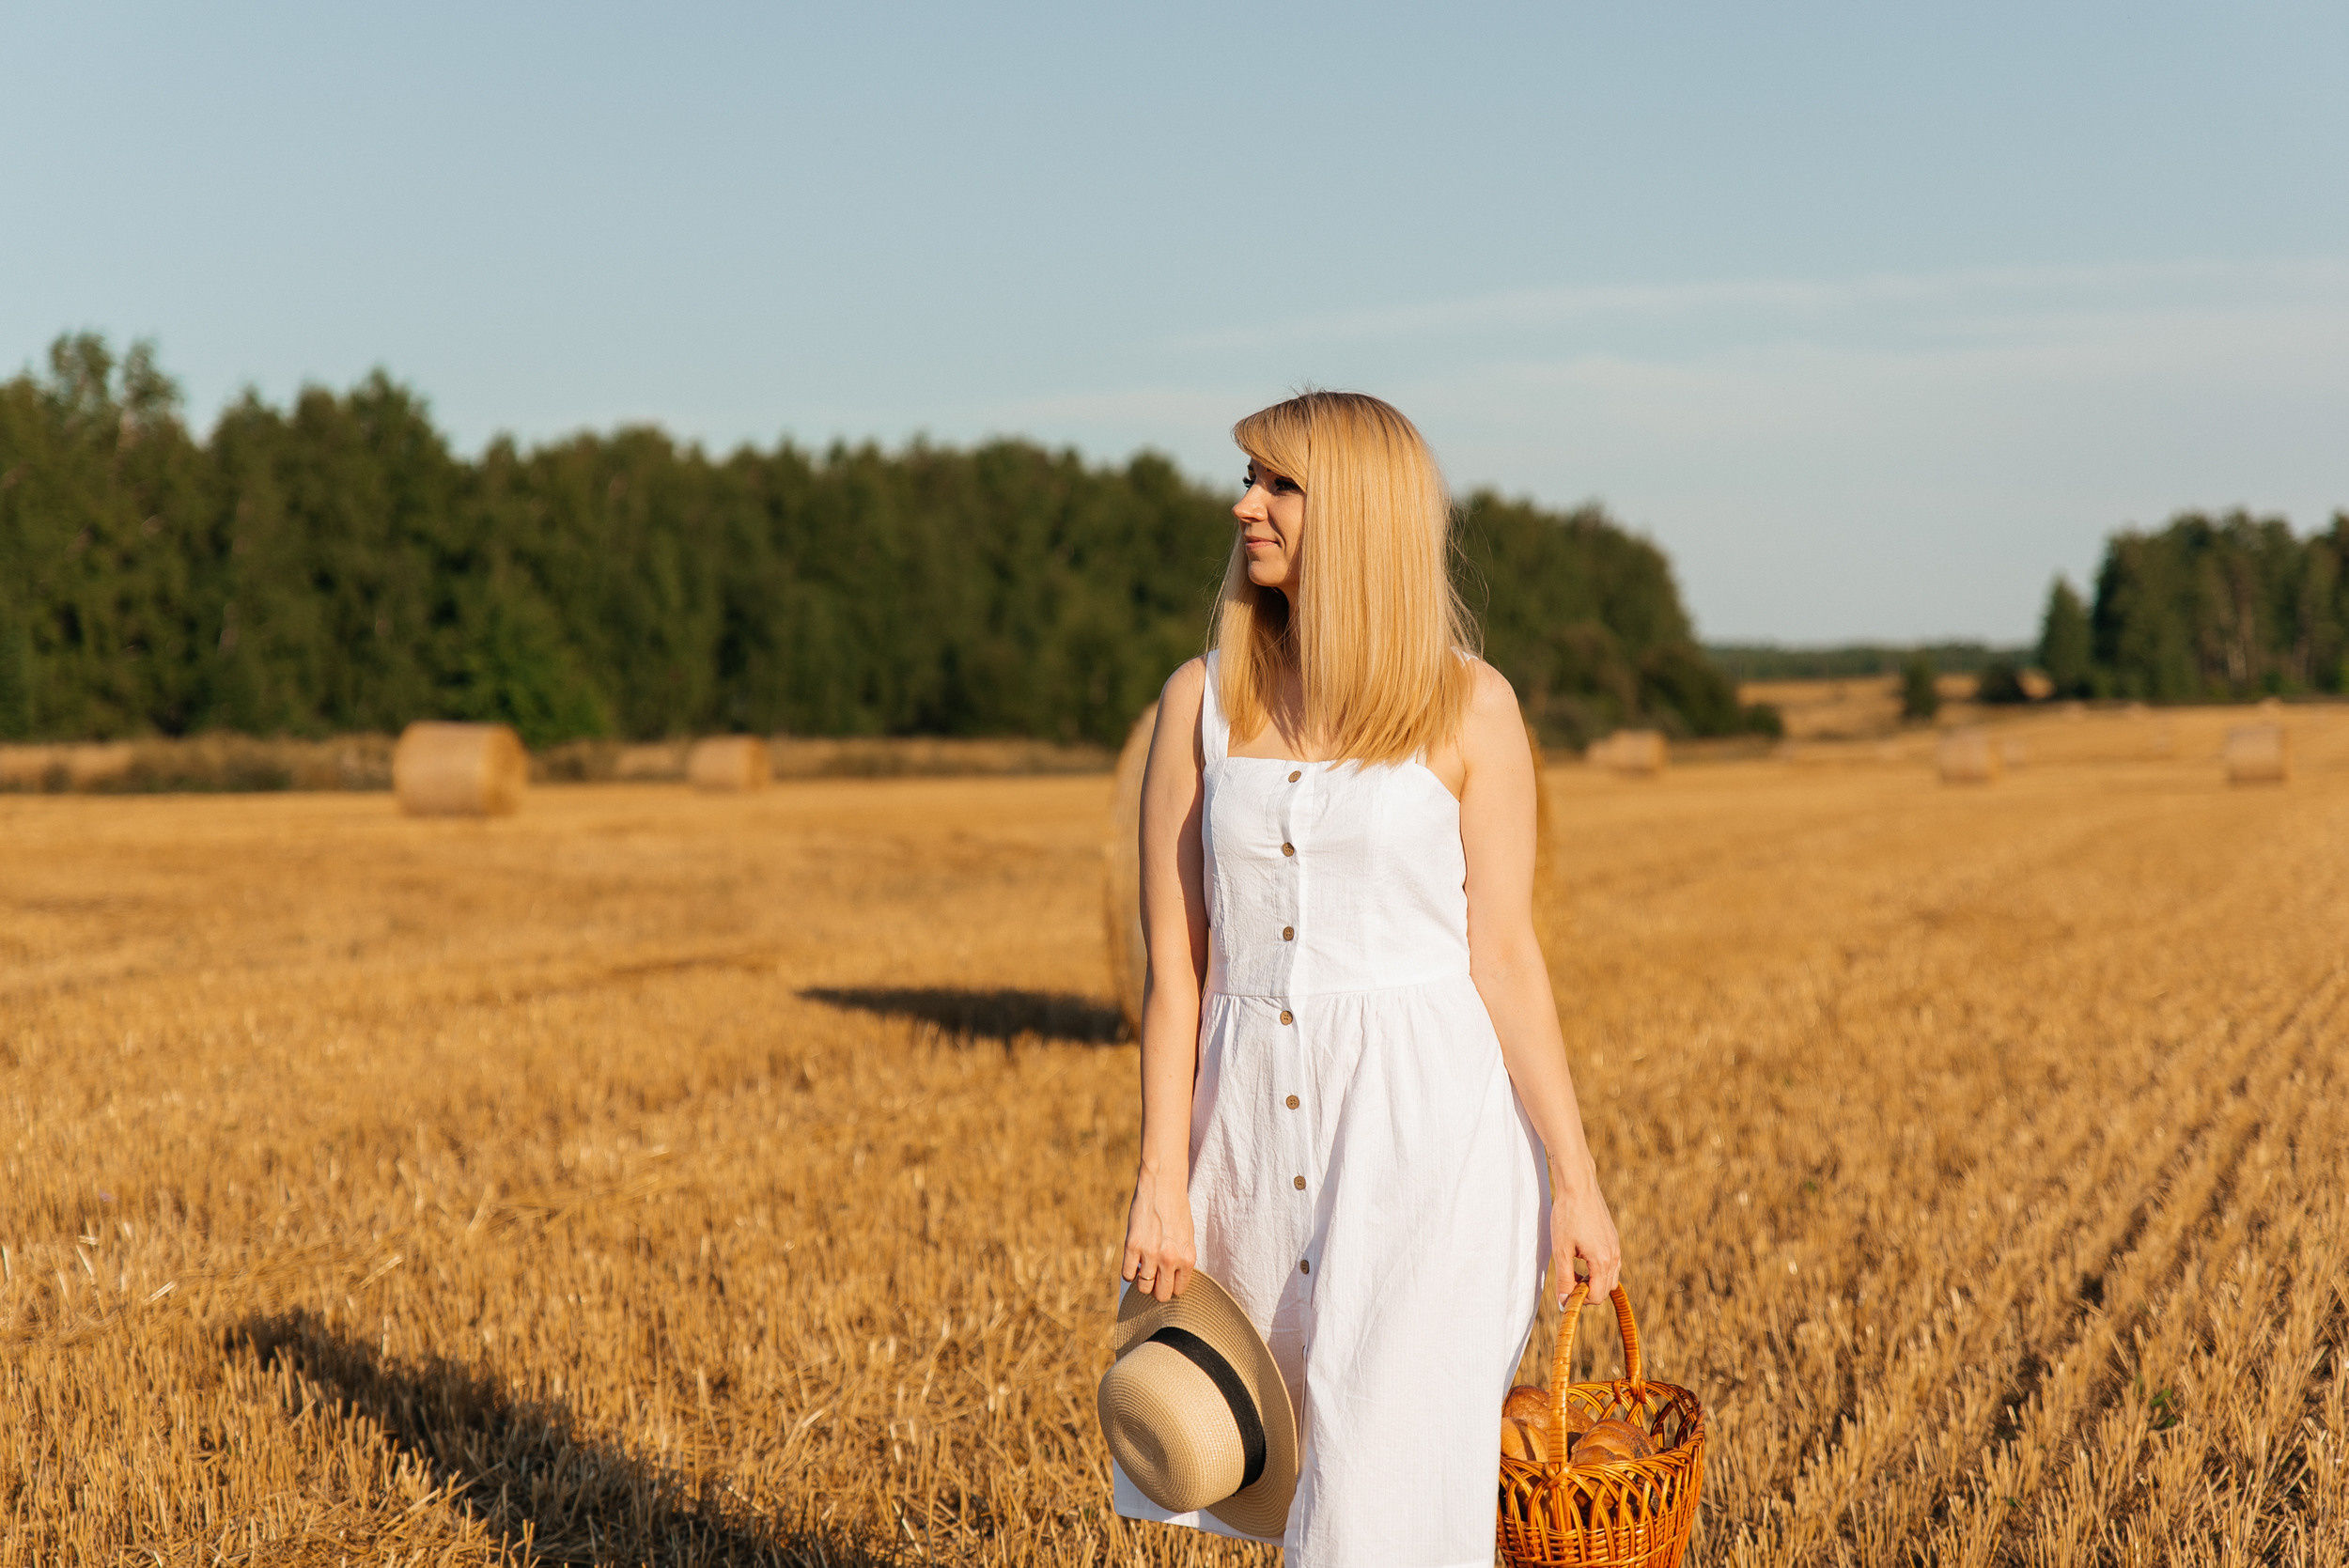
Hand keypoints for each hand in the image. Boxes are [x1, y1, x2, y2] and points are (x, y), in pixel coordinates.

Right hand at [1120, 1161, 1195, 1302]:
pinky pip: (1127, 1274)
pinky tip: (1133, 1261)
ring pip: (1143, 1287)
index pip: (1178, 1291)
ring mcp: (1150, 1253)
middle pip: (1161, 1295)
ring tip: (1143, 1268)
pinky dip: (1129, 1272)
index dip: (1171, 1287)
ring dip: (1142, 1281)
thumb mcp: (1187, 1237)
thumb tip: (1172, 1280)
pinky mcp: (1132, 1245)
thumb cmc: (1177, 1209)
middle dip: (1156, 1290)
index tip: (1166, 1279)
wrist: (1163, 1185)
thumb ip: (1181, 1260)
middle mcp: (1170, 1258)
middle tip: (1154, 1278)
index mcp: (1187, 1258)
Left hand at [1549, 1167, 1621, 1305]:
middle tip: (1568, 1279)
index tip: (1565, 1290)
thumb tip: (1564, 1302)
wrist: (1579, 1187)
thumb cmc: (1567, 1216)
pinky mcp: (1613, 1239)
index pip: (1597, 1296)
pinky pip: (1612, 1264)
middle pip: (1606, 1290)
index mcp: (1602, 1261)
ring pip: (1611, 1278)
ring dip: (1594, 1281)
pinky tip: (1582, 1257)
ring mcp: (1616, 1247)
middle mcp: (1614, 1256)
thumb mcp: (1560, 1249)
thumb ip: (1564, 1278)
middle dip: (1587, 1292)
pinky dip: (1599, 1269)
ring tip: (1575, 1269)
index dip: (1580, 1299)